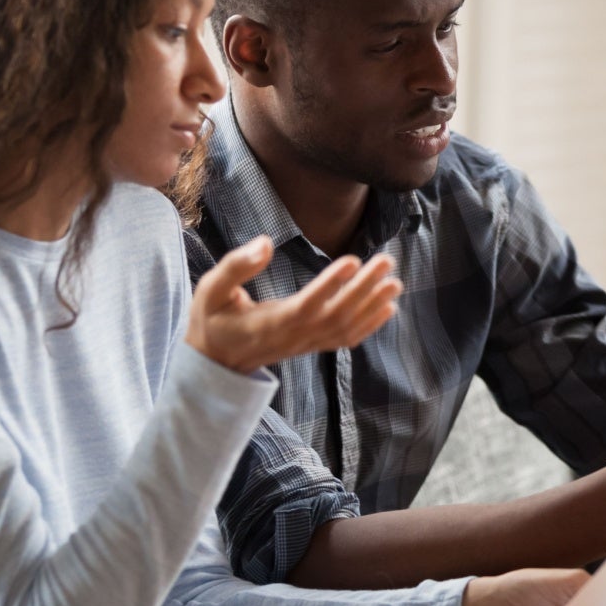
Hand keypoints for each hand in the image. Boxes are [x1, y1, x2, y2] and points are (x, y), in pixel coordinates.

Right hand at [186, 237, 401, 374]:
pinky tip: (388, 308)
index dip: (330, 285)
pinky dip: (369, 324)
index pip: (306, 305)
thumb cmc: (211, 320)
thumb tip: (264, 242)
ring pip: (344, 328)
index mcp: (267, 323)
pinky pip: (344, 339)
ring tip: (394, 281)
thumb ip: (236, 266)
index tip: (353, 261)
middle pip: (335, 315)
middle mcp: (292, 337)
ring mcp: (303, 344)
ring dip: (372, 305)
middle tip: (386, 261)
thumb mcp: (211, 289)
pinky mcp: (310, 346)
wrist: (214, 362)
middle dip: (363, 289)